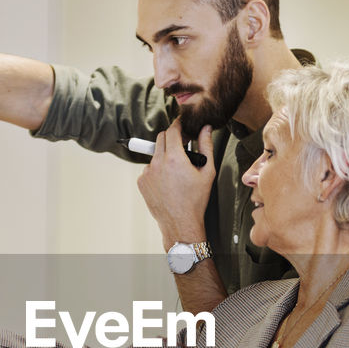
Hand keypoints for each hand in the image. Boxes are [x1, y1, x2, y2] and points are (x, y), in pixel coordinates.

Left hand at [137, 120, 215, 246]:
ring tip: (175, 171)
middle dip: (171, 138)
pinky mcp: (141, 182)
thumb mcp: (207, 172)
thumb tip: (205, 128)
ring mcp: (147, 173)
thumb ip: (206, 146)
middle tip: (182, 146)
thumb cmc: (195, 200)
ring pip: (155, 154)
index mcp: (174, 159)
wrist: (180, 223)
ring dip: (164, 156)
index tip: (182, 124)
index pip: (172, 130)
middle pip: (161, 138)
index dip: (178, 124)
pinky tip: (167, 182)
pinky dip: (157, 170)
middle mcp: (157, 163)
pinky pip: (149, 169)